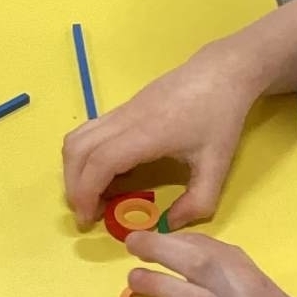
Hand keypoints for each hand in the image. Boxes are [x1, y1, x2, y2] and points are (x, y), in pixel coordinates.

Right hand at [62, 42, 261, 228]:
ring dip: (75, 169)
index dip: (87, 193)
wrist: (221, 71)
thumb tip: (170, 226)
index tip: (89, 219)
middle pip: (78, 150)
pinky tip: (111, 174)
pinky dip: (86, 156)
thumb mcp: (218, 164)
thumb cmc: (220, 115)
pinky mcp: (123, 108)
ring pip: (78, 138)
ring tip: (93, 196)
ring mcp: (121, 110)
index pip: (100, 162)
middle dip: (74, 186)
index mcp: (148, 133)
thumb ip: (198, 201)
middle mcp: (126, 119)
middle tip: (88, 213)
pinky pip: (91, 132)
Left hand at [125, 230, 296, 296]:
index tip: (156, 238)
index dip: (178, 238)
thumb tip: (191, 267)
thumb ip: (234, 281)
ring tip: (134, 279)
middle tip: (133, 243)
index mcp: (253, 278)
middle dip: (160, 247)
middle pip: (197, 262)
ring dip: (156, 284)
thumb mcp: (267, 296)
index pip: (211, 247)